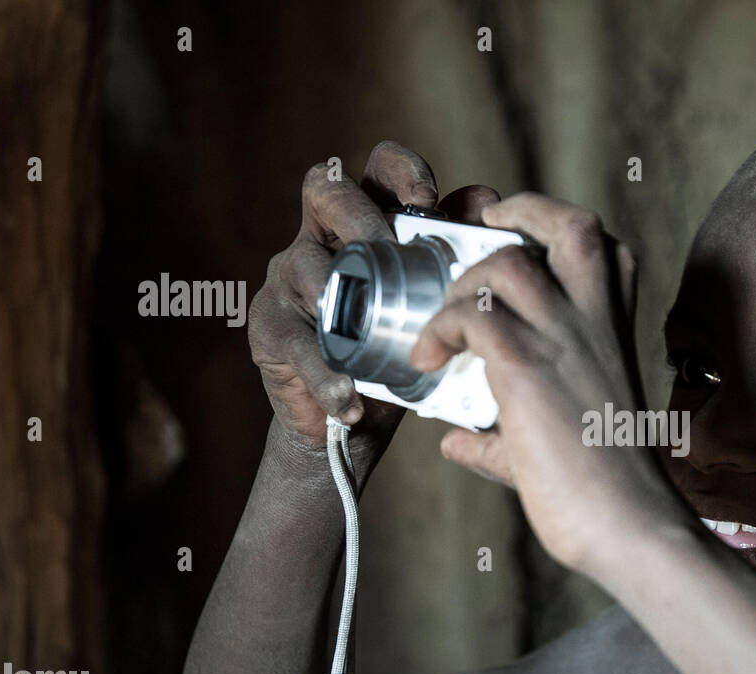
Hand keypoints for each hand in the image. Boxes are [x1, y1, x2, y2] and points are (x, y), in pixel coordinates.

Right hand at [247, 141, 500, 448]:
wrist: (355, 424)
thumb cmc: (396, 350)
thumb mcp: (429, 300)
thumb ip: (453, 247)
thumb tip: (486, 200)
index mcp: (363, 223)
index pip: (375, 168)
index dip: (398, 169)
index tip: (427, 200)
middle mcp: (319, 239)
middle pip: (325, 191)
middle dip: (361, 218)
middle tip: (391, 252)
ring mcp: (287, 282)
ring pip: (304, 268)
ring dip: (342, 299)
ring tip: (374, 335)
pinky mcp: (269, 330)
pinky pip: (297, 345)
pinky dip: (327, 376)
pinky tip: (350, 400)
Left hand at [411, 193, 688, 575]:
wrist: (626, 525)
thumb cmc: (602, 494)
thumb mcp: (554, 448)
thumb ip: (502, 437)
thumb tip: (455, 439)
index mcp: (613, 333)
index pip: (603, 246)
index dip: (554, 225)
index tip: (513, 236)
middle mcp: (596, 324)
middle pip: (570, 224)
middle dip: (516, 215)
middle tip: (472, 248)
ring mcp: (565, 339)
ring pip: (508, 262)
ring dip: (462, 284)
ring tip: (442, 328)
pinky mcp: (528, 368)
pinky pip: (472, 314)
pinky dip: (439, 328)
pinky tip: (426, 361)